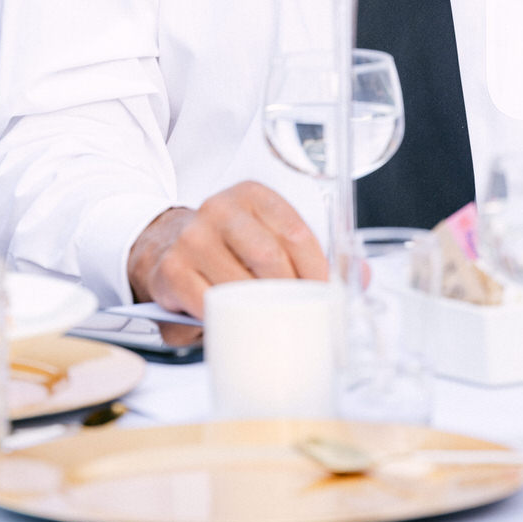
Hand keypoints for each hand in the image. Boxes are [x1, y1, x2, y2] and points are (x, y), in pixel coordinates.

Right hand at [127, 182, 327, 317]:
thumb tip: (360, 275)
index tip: (326, 296)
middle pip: (270, 257)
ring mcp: (193, 238)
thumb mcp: (265, 235)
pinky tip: (235, 325)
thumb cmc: (226, 245)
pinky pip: (208, 304)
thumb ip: (310, 255)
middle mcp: (219, 208)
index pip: (295, 231)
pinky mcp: (171, 270)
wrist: (162, 244)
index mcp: (251, 195)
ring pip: (240, 284)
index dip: (317, 270)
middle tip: (303, 318)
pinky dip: (226, 321)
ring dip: (260, 312)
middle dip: (292, 294)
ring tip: (274, 326)